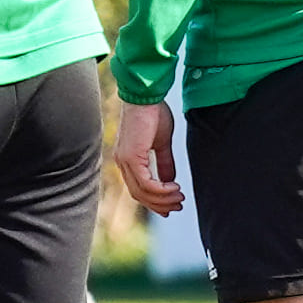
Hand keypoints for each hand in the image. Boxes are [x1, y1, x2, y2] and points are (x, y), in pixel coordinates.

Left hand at [108, 97, 185, 213]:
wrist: (146, 96)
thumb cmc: (153, 114)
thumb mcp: (161, 143)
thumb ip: (164, 162)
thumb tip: (170, 181)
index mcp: (127, 160)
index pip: (138, 189)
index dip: (154, 200)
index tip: (171, 205)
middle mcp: (122, 163)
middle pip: (139, 195)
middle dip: (160, 204)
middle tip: (178, 206)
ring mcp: (125, 161)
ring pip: (142, 192)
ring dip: (163, 199)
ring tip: (179, 198)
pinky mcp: (132, 157)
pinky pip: (146, 183)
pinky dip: (161, 190)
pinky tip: (174, 187)